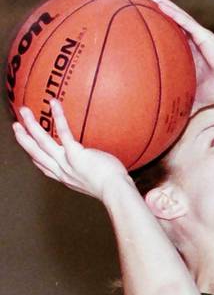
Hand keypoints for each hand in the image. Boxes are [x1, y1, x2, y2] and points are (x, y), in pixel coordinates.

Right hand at [12, 100, 129, 202]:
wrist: (117, 192)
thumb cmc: (116, 188)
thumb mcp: (102, 180)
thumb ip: (98, 171)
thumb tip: (106, 165)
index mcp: (68, 178)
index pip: (46, 169)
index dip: (36, 159)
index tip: (29, 151)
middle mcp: (63, 172)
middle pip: (37, 154)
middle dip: (24, 140)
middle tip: (15, 126)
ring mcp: (67, 164)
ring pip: (42, 143)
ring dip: (31, 126)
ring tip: (23, 111)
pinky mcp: (75, 155)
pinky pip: (63, 132)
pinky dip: (58, 117)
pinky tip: (54, 103)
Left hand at [146, 0, 213, 111]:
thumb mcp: (192, 98)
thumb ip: (179, 105)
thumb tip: (165, 126)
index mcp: (189, 53)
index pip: (170, 36)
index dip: (157, 28)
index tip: (139, 22)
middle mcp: (192, 41)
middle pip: (171, 21)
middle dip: (156, 11)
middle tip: (136, 1)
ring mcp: (198, 36)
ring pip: (176, 15)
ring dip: (162, 4)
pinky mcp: (203, 34)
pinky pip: (185, 20)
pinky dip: (171, 11)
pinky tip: (158, 2)